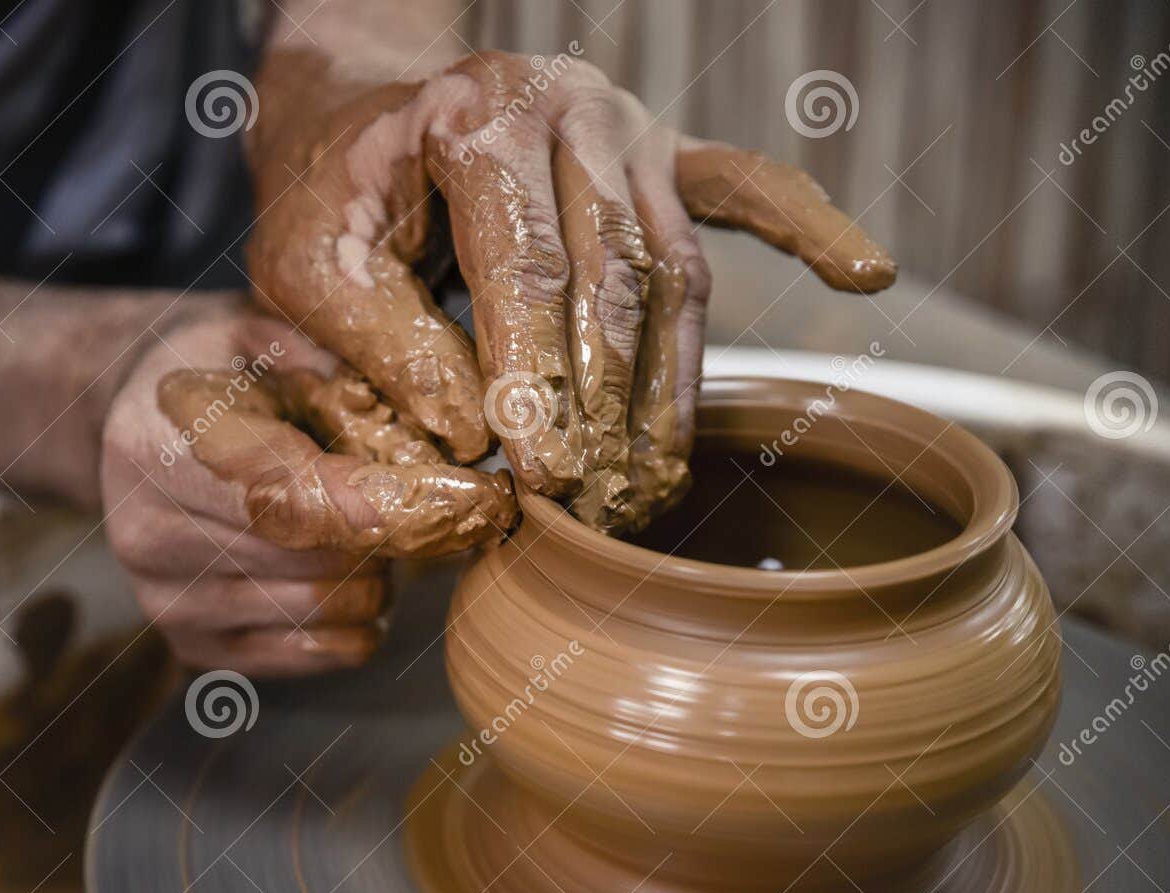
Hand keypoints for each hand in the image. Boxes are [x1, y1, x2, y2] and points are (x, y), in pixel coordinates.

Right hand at [100, 294, 514, 675]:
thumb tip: (425, 409)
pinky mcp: (193, 649)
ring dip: (376, 576)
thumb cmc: (216, 374)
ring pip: (321, 610)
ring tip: (369, 528)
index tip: (468, 496)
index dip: (383, 499)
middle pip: (311, 558)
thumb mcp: (257, 331)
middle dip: (390, 534)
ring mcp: (165, 602)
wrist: (134, 429)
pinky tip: (350, 573)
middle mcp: (145, 534)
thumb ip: (325, 358)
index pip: (286, 491)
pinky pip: (314, 654)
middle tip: (423, 500)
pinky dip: (356, 622)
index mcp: (154, 446)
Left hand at [247, 50, 893, 531]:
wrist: (361, 113)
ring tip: (658, 482)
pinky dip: (808, 228)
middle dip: (607, 405)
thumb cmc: (331, 195)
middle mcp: (568, 108)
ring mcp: (628, 126)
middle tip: (598, 506)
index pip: (527, 269)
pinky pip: (747, 190)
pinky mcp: (664, 150)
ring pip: (674, 270)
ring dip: (671, 387)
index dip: (537, 382)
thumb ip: (380, 343)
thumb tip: (469, 435)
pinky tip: (863, 271)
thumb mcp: (306, 266)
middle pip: (615, 276)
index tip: (538, 479)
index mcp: (478, 120)